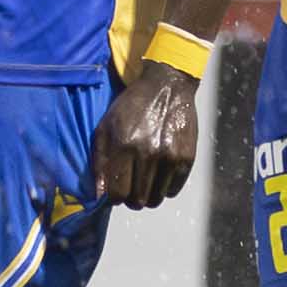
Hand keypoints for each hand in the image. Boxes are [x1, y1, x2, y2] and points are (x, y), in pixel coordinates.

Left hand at [93, 63, 201, 208]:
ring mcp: (170, 156)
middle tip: (131, 186)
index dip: (114, 197)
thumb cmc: (131, 107)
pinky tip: (159, 172)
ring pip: (156, 199)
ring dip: (148, 194)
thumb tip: (100, 195)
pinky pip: (173, 190)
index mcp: (124, 145)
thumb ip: (99, 162)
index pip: (117, 194)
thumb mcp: (106, 127)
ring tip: (145, 179)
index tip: (116, 190)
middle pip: (138, 200)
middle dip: (131, 198)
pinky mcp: (187, 157)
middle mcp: (148, 152)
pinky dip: (165, 187)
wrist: (167, 86)